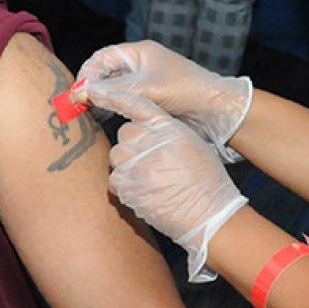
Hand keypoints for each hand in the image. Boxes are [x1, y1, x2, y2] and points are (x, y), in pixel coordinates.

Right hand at [77, 41, 252, 160]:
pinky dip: (114, 109)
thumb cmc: (185, 90)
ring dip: (102, 100)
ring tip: (90, 115)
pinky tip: (108, 120)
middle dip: (92, 88)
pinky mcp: (151, 99)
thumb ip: (112, 91)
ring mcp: (146, 82)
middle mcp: (140, 65)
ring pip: (114, 89)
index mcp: (139, 52)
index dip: (87, 73)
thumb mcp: (145, 88)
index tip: (77, 92)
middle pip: (106, 73)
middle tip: (79, 106)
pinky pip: (125, 102)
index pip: (102, 57)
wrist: (216, 109)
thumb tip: (81, 92)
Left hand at [107, 94, 247, 282]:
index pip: (137, 105)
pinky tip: (143, 191)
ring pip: (117, 156)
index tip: (99, 93)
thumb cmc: (206, 181)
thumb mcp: (191, 144)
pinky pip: (114, 179)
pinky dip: (124, 185)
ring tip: (148, 178)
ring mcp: (136, 164)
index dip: (116, 98)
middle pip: (125, 133)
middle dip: (133, 144)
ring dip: (127, 164)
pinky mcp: (127, 186)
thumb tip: (144, 129)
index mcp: (169, 128)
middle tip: (149, 160)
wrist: (209, 214)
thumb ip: (166, 131)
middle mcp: (150, 142)